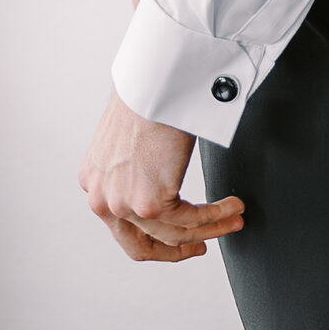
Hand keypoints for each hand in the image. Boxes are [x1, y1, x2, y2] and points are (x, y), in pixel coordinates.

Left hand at [78, 91, 244, 263]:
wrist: (155, 79)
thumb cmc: (150, 92)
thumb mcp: (130, 138)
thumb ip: (134, 166)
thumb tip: (159, 174)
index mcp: (94, 181)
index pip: (124, 228)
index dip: (156, 240)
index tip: (182, 239)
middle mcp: (101, 198)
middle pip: (141, 245)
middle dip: (178, 250)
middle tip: (201, 246)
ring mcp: (123, 203)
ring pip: (173, 234)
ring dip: (210, 229)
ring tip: (234, 218)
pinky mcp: (149, 202)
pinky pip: (192, 220)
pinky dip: (218, 216)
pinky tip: (234, 206)